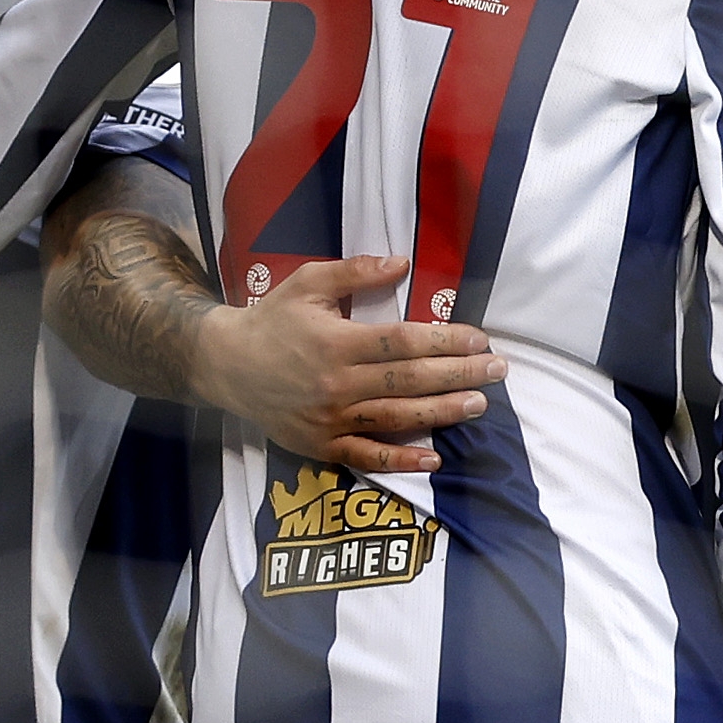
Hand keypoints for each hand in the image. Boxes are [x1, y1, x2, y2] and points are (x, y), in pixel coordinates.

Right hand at [186, 257, 493, 473]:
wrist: (225, 365)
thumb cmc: (272, 319)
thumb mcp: (308, 282)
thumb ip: (355, 272)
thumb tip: (402, 263)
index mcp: (337, 341)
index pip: (403, 342)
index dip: (445, 342)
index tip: (479, 339)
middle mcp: (337, 383)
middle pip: (409, 380)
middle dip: (459, 375)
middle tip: (498, 370)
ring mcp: (331, 419)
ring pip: (397, 417)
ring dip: (442, 412)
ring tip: (479, 404)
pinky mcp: (322, 445)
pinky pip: (367, 457)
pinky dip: (401, 460)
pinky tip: (433, 458)